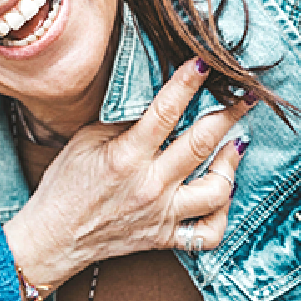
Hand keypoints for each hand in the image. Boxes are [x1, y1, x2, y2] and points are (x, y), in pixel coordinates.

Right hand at [2, 59, 249, 288]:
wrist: (52, 239)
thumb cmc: (65, 186)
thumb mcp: (86, 141)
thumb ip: (124, 122)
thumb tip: (159, 99)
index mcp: (126, 157)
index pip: (165, 112)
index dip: (188, 83)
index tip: (205, 62)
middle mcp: (149, 186)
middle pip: (201, 144)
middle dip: (229, 114)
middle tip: (247, 94)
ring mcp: (161, 215)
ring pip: (216, 191)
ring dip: (231, 164)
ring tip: (236, 144)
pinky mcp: (165, 239)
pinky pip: (208, 234)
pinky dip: (222, 214)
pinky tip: (223, 193)